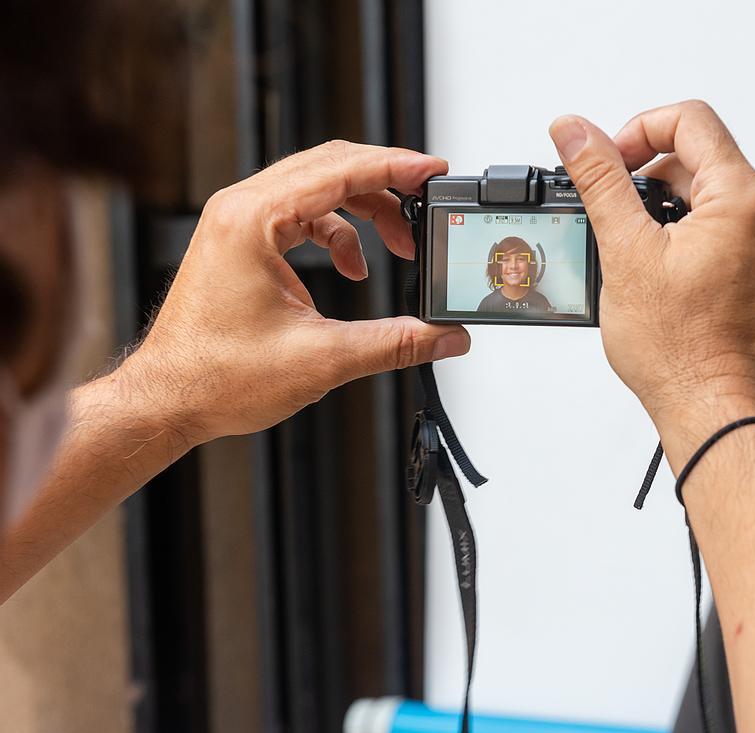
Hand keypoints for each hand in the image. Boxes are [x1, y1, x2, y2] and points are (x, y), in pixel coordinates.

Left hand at [119, 140, 470, 446]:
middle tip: (428, 204)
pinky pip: (301, 215)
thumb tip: (444, 336)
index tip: (434, 170)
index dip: (396, 167)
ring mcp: (237, 224)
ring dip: (365, 212)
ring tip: (400, 247)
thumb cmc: (215, 376)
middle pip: (331, 166)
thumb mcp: (323, 358)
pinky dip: (337, 232)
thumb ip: (395, 344)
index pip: (340, 169)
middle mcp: (240, 210)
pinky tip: (355, 268)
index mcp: (253, 220)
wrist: (167, 401)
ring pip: (317, 189)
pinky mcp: (240, 243)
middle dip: (387, 186)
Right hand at [549, 102, 754, 453]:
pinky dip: (684, 234)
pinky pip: (720, 225)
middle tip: (614, 218)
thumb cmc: (680, 350)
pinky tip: (659, 271)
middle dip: (646, 177)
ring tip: (636, 255)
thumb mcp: (625, 251)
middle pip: (698, 156)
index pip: (690, 120)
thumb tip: (574, 130)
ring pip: (706, 192)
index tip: (608, 163)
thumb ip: (598, 179)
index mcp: (744, 198)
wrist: (713, 408)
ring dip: (663, 209)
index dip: (638, 131)